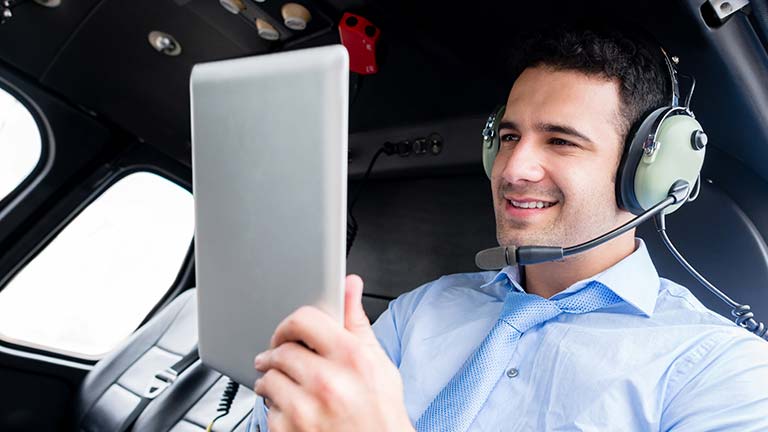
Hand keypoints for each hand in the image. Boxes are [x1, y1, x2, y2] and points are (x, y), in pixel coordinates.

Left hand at [253, 275, 413, 431]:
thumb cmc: (381, 412)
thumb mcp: (378, 363)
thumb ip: (357, 322)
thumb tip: (350, 284)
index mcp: (352, 358)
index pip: (304, 320)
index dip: (291, 324)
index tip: (288, 333)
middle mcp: (329, 382)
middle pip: (282, 350)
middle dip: (277, 353)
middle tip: (279, 359)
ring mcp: (307, 409)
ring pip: (269, 378)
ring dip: (272, 380)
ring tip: (285, 386)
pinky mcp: (290, 430)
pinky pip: (267, 409)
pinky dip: (275, 408)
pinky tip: (292, 410)